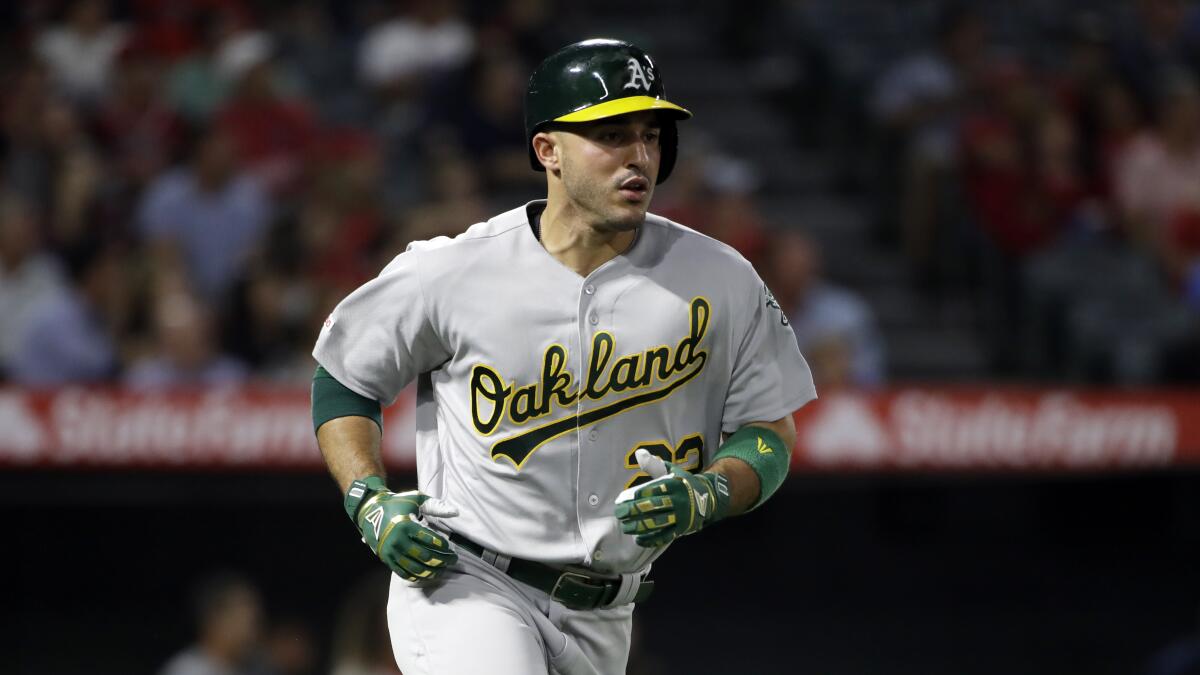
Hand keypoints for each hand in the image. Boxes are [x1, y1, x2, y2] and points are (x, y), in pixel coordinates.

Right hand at [345, 477, 459, 581]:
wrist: (370, 510)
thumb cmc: (397, 503)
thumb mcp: (416, 499)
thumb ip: (436, 505)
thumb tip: (455, 512)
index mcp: (406, 525)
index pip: (430, 540)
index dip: (443, 546)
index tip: (451, 548)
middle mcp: (398, 541)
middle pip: (425, 556)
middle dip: (442, 560)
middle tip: (453, 560)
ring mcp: (391, 552)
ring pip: (415, 568)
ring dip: (432, 571)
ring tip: (442, 570)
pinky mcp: (386, 559)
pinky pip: (403, 573)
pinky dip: (416, 576)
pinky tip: (426, 575)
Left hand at [613, 449, 730, 547]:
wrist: (708, 498)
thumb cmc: (683, 483)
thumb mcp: (673, 470)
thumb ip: (654, 464)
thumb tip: (639, 454)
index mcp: (675, 484)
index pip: (653, 490)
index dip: (637, 495)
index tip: (622, 499)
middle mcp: (678, 500)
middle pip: (653, 507)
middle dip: (634, 511)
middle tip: (619, 513)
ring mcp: (681, 516)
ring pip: (657, 523)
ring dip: (639, 526)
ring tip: (625, 527)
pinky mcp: (682, 529)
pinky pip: (665, 536)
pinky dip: (651, 540)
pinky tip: (637, 540)